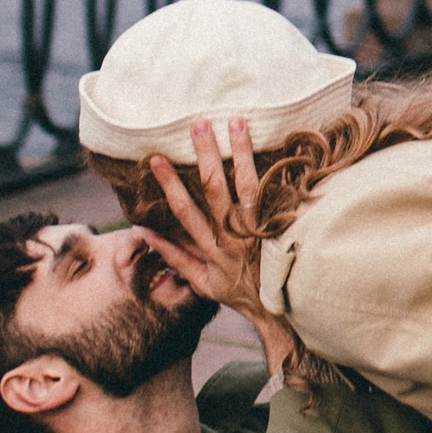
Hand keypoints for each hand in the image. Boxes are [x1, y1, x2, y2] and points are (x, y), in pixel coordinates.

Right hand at [144, 120, 285, 371]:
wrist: (280, 311)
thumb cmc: (238, 292)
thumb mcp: (201, 282)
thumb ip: (174, 255)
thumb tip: (143, 230)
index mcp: (211, 249)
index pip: (185, 212)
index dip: (170, 186)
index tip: (156, 158)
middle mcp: (232, 237)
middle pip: (215, 191)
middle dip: (205, 155)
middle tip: (198, 122)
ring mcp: (258, 231)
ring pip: (247, 187)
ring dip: (241, 152)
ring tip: (237, 121)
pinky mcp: (279, 227)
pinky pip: (281, 196)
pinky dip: (283, 171)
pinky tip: (288, 144)